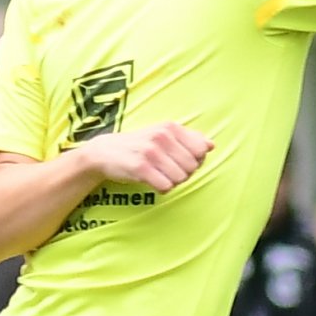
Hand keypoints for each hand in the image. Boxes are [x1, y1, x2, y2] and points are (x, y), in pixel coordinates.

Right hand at [82, 122, 212, 193]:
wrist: (105, 152)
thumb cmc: (138, 145)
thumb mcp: (162, 134)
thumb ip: (188, 138)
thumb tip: (211, 145)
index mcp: (170, 127)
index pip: (201, 150)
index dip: (195, 160)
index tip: (181, 161)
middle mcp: (162, 137)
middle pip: (192, 166)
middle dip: (183, 173)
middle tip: (168, 171)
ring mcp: (151, 152)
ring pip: (181, 178)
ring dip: (172, 182)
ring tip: (159, 175)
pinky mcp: (140, 168)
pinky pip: (166, 186)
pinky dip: (162, 189)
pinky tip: (152, 182)